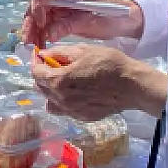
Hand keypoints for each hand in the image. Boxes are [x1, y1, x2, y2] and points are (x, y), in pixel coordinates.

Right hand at [22, 0, 143, 47]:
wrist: (125, 22)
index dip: (37, 4)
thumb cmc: (112, 15)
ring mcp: (58, 7)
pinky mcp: (59, 19)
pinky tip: (40, 47)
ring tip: (32, 47)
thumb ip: (69, 25)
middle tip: (29, 41)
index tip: (40, 21)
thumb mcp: (92, 21)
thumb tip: (47, 34)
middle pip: (36, 5)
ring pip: (37, 17)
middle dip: (31, 23)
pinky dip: (41, 37)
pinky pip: (45, 27)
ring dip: (33, 32)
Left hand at [31, 42, 167, 121]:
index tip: (40, 56)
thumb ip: (59, 53)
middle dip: (42, 75)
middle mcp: (61, 100)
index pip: (35, 73)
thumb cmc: (108, 63)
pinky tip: (75, 92)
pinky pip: (64, 110)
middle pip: (40, 88)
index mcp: (58, 81)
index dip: (35, 62)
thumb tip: (43, 55)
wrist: (131, 85)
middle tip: (53, 65)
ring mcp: (71, 111)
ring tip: (63, 80)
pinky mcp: (81, 117)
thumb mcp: (82, 50)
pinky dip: (63, 100)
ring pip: (50, 101)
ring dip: (50, 90)